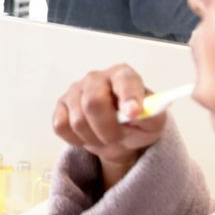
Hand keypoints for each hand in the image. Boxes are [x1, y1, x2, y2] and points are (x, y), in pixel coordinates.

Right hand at [51, 64, 165, 185]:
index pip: (124, 80)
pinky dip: (76, 139)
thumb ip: (151, 114)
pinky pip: (61, 127)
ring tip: (104, 138)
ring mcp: (75, 91)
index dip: (128, 97)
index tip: (133, 114)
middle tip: (117, 137)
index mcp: (122, 75)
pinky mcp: (60, 107)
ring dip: (94, 138)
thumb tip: (138, 112)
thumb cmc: (136, 124)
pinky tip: (88, 135)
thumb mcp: (154, 121)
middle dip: (107, 128)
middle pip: (93, 102)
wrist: (120, 137)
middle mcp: (96, 78)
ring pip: (77, 121)